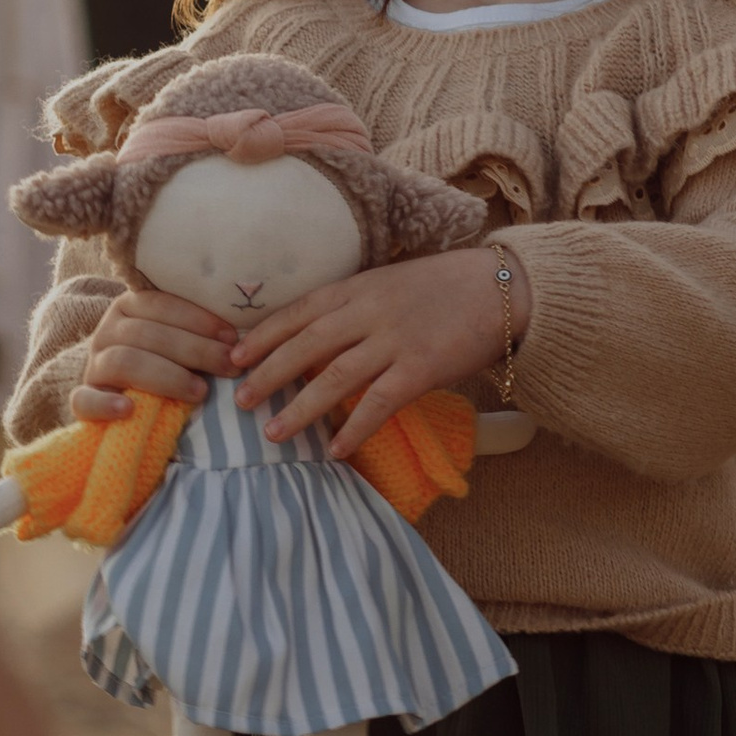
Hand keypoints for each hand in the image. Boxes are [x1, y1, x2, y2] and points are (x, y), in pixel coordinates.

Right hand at [73, 285, 240, 421]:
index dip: (198, 320)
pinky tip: (128, 410)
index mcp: (129, 307)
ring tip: (200, 392)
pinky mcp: (83, 398)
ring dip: (166, 376)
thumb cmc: (167, 364)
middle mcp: (107, 331)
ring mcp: (93, 365)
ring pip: (123, 362)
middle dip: (194, 350)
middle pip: (147, 334)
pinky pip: (84, 400)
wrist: (128, 398)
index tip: (232, 338)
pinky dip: (105, 404)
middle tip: (229, 367)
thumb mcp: (180, 340)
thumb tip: (240, 334)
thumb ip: (197, 332)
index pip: (160, 304)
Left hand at [231, 246, 527, 461]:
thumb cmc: (446, 288)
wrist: (503, 289)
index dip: (263, 335)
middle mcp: (370, 311)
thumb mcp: (391, 284)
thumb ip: (355, 306)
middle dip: (268, 372)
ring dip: (301, 409)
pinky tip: (335, 450)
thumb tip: (315, 337)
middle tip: (239, 399)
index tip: (233, 355)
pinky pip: (379, 403)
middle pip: (306, 344)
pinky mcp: (421, 368)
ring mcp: (395, 340)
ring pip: (335, 377)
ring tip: (273, 434)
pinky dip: (355, 428)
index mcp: (359, 287)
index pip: (299, 311)